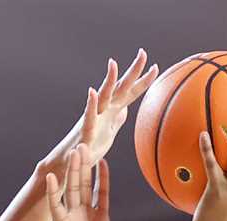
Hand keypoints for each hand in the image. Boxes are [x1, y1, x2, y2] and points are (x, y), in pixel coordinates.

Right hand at [43, 50, 159, 179]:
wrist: (70, 162)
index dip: (143, 81)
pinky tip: (91, 92)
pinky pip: (88, 117)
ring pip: (103, 97)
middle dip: (132, 71)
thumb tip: (125, 109)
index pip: (131, 93)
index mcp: (111, 111)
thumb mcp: (109, 134)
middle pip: (121, 87)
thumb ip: (117, 119)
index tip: (156, 66)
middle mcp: (103, 110)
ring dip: (108, 81)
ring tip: (113, 64)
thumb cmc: (89, 147)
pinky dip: (90, 105)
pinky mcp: (85, 132)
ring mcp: (93, 119)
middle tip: (142, 52)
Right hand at [45, 144, 143, 220]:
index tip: (103, 159)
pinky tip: (52, 178)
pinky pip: (57, 207)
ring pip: (73, 190)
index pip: (101, 192)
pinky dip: (54, 192)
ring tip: (74, 152)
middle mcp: (85, 215)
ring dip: (73, 171)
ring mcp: (72, 219)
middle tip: (84, 145)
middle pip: (85, 184)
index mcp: (100, 219)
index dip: (103, 176)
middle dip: (85, 165)